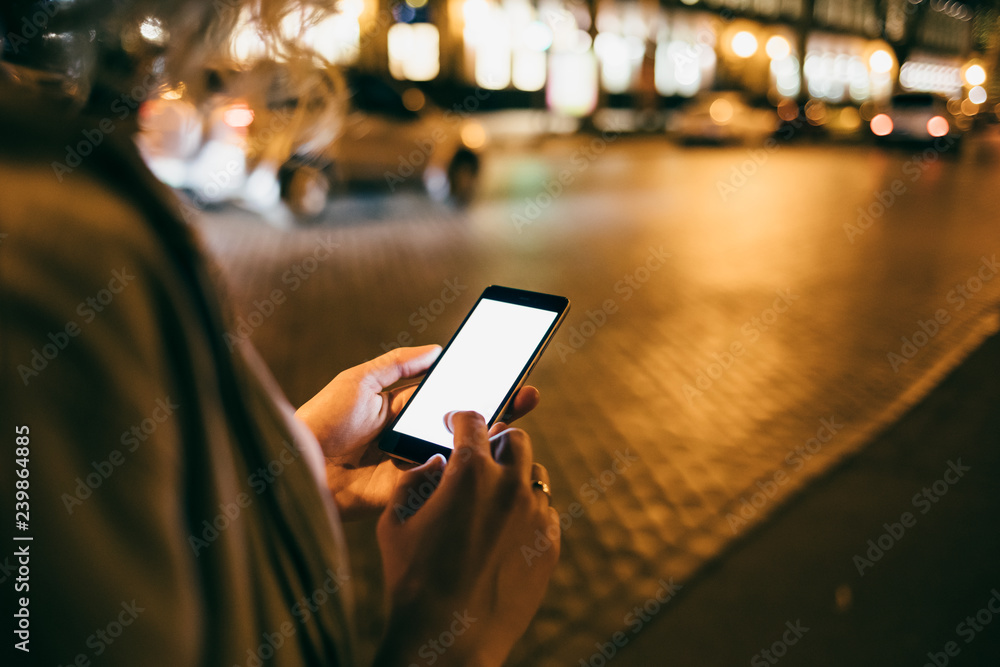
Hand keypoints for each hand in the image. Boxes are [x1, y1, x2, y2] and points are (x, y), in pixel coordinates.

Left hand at [295, 346, 540, 519]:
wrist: (300, 464)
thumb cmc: (324, 419)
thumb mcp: (361, 380)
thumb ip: (400, 364)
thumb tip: (438, 348)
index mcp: (400, 411)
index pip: (448, 396)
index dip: (476, 386)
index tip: (505, 373)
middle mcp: (412, 437)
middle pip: (462, 423)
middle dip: (496, 409)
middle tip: (528, 394)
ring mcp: (415, 465)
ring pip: (460, 450)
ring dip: (489, 436)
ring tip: (516, 413)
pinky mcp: (412, 491)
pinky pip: (446, 477)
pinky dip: (467, 463)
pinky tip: (490, 447)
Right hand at [374, 412, 559, 666]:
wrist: (448, 641)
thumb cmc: (411, 580)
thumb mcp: (394, 522)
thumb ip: (413, 481)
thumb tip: (436, 465)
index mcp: (469, 471)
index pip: (473, 421)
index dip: (461, 419)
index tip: (457, 424)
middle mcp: (509, 485)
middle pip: (515, 439)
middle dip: (496, 441)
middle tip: (482, 455)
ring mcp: (535, 514)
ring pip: (533, 475)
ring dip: (514, 478)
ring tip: (493, 499)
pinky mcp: (550, 543)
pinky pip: (544, 511)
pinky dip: (527, 512)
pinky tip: (506, 531)